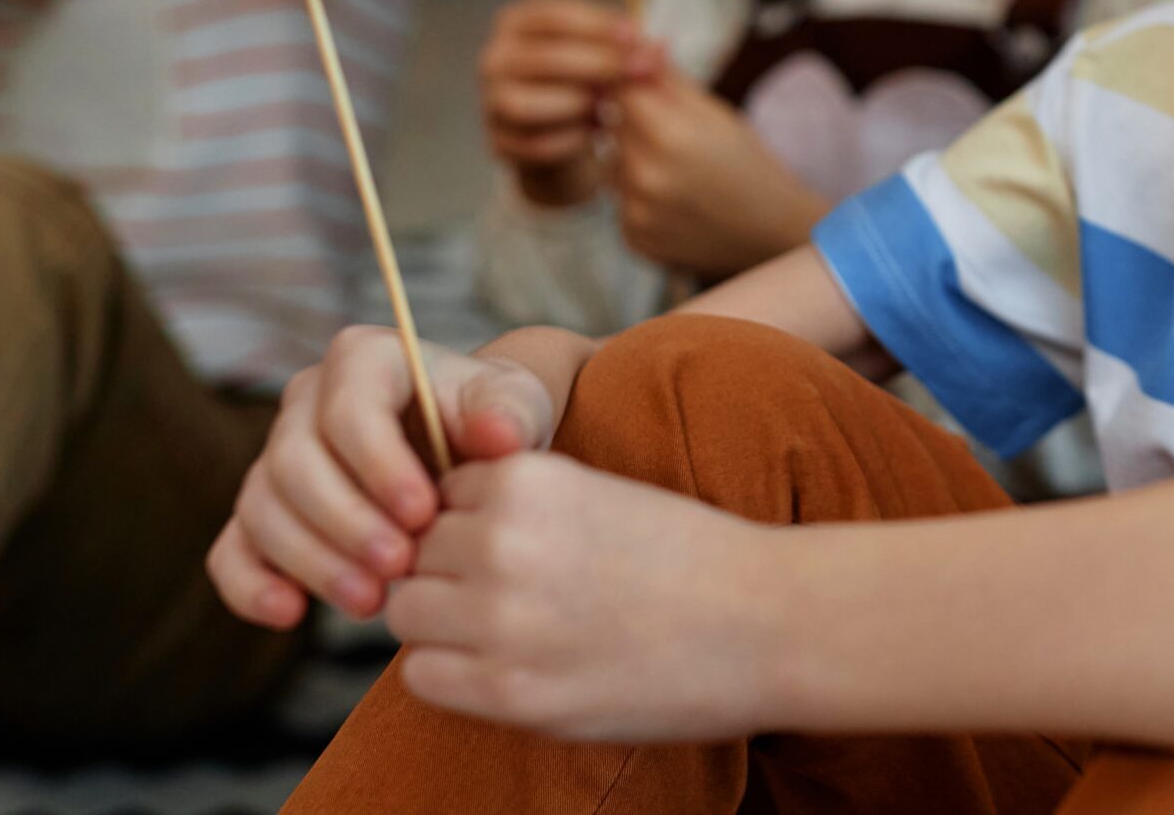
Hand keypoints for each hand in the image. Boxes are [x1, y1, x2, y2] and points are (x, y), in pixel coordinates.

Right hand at [205, 327, 557, 629]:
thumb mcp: (517, 406)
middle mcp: (306, 402)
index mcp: (364, 360)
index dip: (378, 465)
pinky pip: (232, 548)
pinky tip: (290, 615)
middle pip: (294, 462)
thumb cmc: (494, 421)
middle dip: (346, 522)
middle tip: (402, 568)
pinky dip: (251, 584)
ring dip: (313, 561)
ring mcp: (277, 457)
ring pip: (262, 508)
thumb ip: (509, 413)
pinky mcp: (264, 513)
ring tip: (374, 602)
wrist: (473, 454)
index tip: (423, 513)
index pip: (349, 409)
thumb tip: (498, 433)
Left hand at [386, 453, 785, 740]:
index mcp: (525, 481)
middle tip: (508, 597)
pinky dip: (451, 674)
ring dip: (443, 624)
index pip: (438, 495)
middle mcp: (500, 544)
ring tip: (506, 633)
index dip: (468, 524)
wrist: (766, 622)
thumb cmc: (690, 557)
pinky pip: (422, 677)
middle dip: (447, 573)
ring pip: (407, 613)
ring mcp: (500, 621)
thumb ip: (522, 506)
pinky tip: (507, 669)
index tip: (515, 549)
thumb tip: (438, 534)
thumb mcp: (600, 494)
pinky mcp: (511, 692)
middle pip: (413, 553)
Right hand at [479, 0, 640, 207]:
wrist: (565, 137)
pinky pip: (535, 144)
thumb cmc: (587, 81)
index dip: (598, 25)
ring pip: (527, 104)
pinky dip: (571, 139)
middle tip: (641, 71)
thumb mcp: (604, 54)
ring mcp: (490, 103)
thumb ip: (626, 46)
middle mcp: (494, 59)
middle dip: (600, 64)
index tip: (637, 35)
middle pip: (545, 58)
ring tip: (608, 107)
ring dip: (576, 104)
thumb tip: (659, 48)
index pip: (553, 16)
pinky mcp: (499, 143)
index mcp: (516, 24)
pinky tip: (595, 133)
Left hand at [613, 48, 829, 278]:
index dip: (634, 84)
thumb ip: (669, 79)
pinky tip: (676, 200)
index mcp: (670, 135)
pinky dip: (640, 198)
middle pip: (613, 126)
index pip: (620, 89)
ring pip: (613, 164)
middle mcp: (646, 176)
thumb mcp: (716, 112)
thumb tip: (636, 41)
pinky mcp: (634, 239)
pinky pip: (619, 202)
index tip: (651, 90)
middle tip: (679, 140)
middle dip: (636, 124)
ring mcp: (638, 213)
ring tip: (679, 173)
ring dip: (634, 161)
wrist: (774, 232)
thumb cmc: (750, 165)